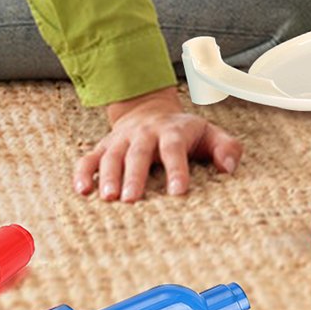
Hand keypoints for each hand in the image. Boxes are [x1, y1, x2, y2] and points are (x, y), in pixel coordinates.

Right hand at [73, 87, 243, 201]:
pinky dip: (83, 173)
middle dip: (135, 175)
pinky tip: (82, 191)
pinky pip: (89, 158)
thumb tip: (229, 167)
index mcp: (172, 131)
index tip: (178, 191)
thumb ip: (225, 147)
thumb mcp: (209, 134)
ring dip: (108, 175)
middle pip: (139, 153)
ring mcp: (122, 140)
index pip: (174, 148)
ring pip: (112, 155)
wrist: (150, 109)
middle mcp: (145, 133)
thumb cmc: (183, 132)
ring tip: (108, 198)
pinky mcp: (104, 146)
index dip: (176, 168)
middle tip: (132, 200)